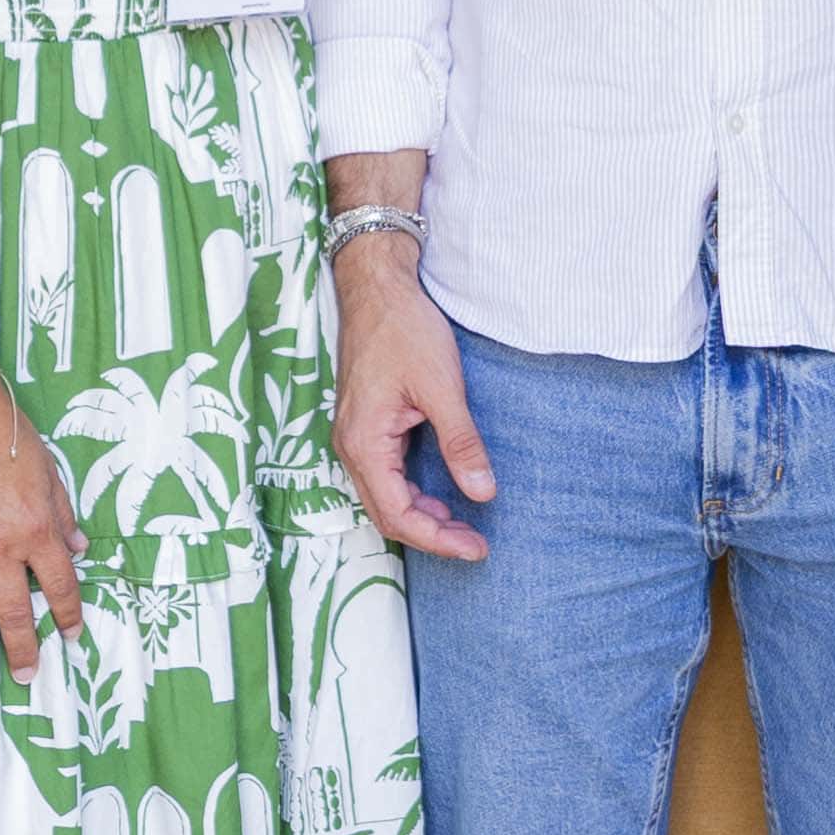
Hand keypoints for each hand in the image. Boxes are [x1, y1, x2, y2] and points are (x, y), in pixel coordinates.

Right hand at [0, 378, 84, 675]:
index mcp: (37, 529)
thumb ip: (63, 513)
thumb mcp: (49, 471)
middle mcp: (2, 546)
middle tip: (25, 676)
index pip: (60, 585)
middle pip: (16, 611)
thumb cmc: (6, 434)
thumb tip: (78, 548)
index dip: (69, 614)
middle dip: (22, 648)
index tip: (72, 636)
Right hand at [333, 248, 495, 561]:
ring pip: (383, 498)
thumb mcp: (442, 387)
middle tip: (475, 543)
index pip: (398, 514)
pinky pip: (384, 476)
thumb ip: (461, 443)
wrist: (377, 287)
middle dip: (431, 535)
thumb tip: (482, 493)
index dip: (438, 539)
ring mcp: (355, 436)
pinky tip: (439, 493)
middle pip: (386, 514)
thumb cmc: (404, 329)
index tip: (476, 547)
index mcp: (364, 442)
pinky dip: (411, 493)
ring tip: (462, 523)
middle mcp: (351, 446)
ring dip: (421, 516)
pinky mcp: (364, 425)